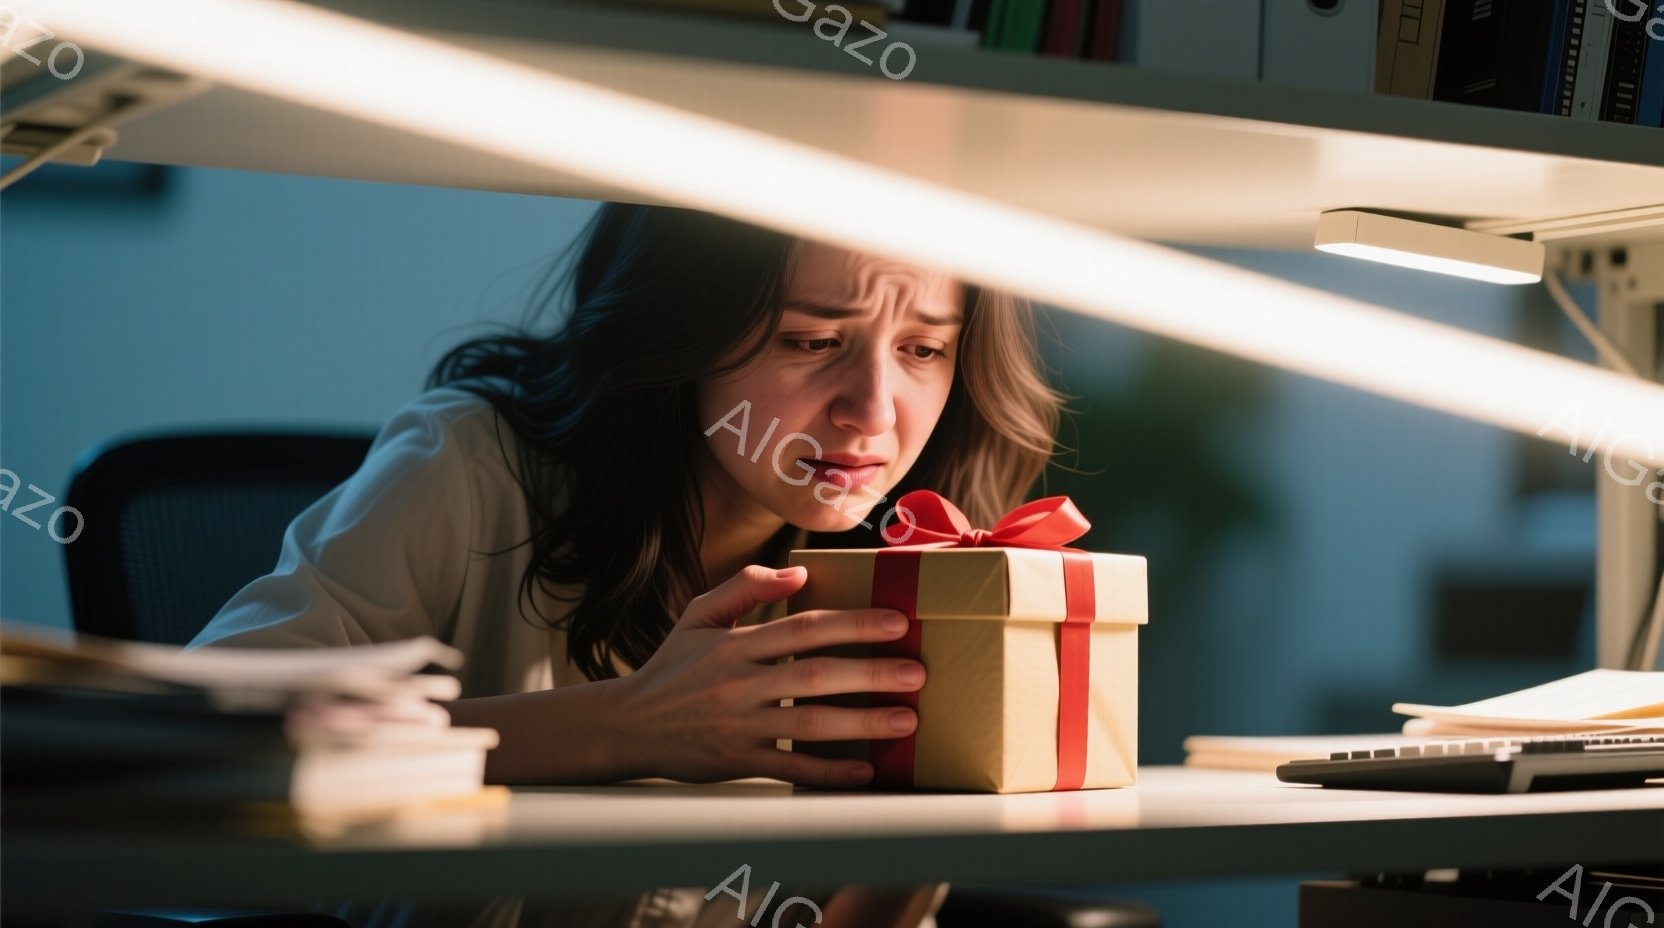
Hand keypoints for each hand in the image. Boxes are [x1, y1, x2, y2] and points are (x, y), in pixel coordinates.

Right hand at [607, 564, 924, 787]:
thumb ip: (744, 587)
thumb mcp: (697, 615)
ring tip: (906, 720)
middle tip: (916, 673)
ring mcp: (740, 726)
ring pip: (809, 723)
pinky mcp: (738, 763)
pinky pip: (790, 769)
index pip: (804, 628)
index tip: (896, 621)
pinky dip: (829, 772)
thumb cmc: (672, 667)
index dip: (853, 624)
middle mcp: (740, 684)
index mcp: (735, 644)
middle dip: (870, 673)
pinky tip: (864, 772)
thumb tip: (800, 574)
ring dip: (862, 723)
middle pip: (814, 675)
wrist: (628, 725)